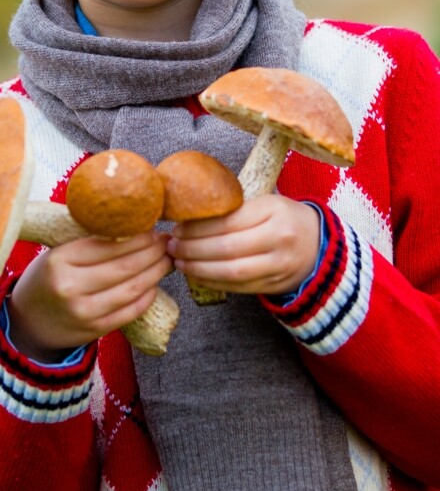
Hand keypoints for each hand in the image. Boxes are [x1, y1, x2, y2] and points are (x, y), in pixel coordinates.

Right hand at [7, 231, 171, 361]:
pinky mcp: (93, 331)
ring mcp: (83, 312)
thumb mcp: (57, 253)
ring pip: (131, 289)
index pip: (109, 244)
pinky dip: (146, 297)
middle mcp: (70, 286)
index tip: (153, 229)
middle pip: (125, 266)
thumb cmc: (46, 278)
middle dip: (153, 252)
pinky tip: (154, 285)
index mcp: (60, 260)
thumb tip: (133, 226)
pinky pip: (129, 312)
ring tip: (166, 260)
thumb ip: (88, 242)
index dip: (137, 236)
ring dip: (155, 273)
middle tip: (166, 242)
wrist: (27, 322)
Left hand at [167, 195, 320, 296]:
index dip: (198, 227)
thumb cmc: (282, 218)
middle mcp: (279, 239)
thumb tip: (188, 217)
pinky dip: (213, 282)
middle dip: (193, 249)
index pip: (228, 221)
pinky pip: (238, 287)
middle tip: (171, 246)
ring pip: (231, 272)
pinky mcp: (275, 285)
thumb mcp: (265, 203)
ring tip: (179, 261)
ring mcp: (279, 266)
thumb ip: (234, 209)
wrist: (318, 245)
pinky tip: (196, 274)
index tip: (177, 227)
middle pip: (227, 248)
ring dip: (199, 268)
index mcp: (274, 211)